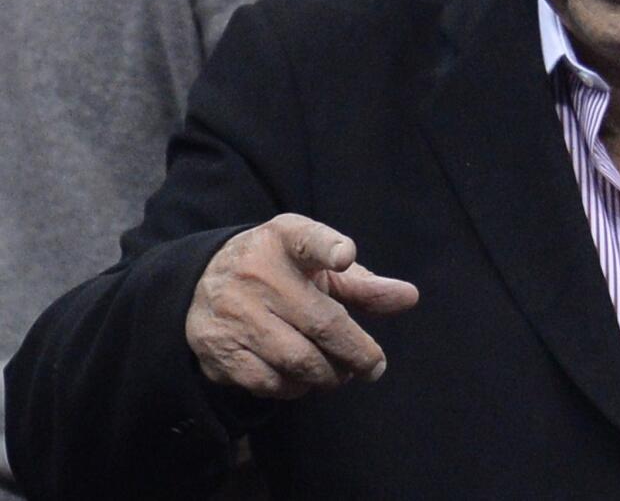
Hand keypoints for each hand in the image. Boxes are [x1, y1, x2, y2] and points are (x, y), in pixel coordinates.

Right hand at [185, 213, 417, 398]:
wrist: (202, 281)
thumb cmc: (280, 270)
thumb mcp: (317, 264)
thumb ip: (363, 284)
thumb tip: (410, 298)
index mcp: (286, 239)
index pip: (307, 239)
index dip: (328, 248)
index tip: (344, 256)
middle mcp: (256, 272)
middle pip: (320, 322)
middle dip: (356, 352)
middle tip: (374, 366)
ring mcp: (234, 312)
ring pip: (296, 359)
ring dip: (328, 375)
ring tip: (341, 372)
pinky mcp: (218, 348)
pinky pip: (268, 381)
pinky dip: (295, 388)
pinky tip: (305, 379)